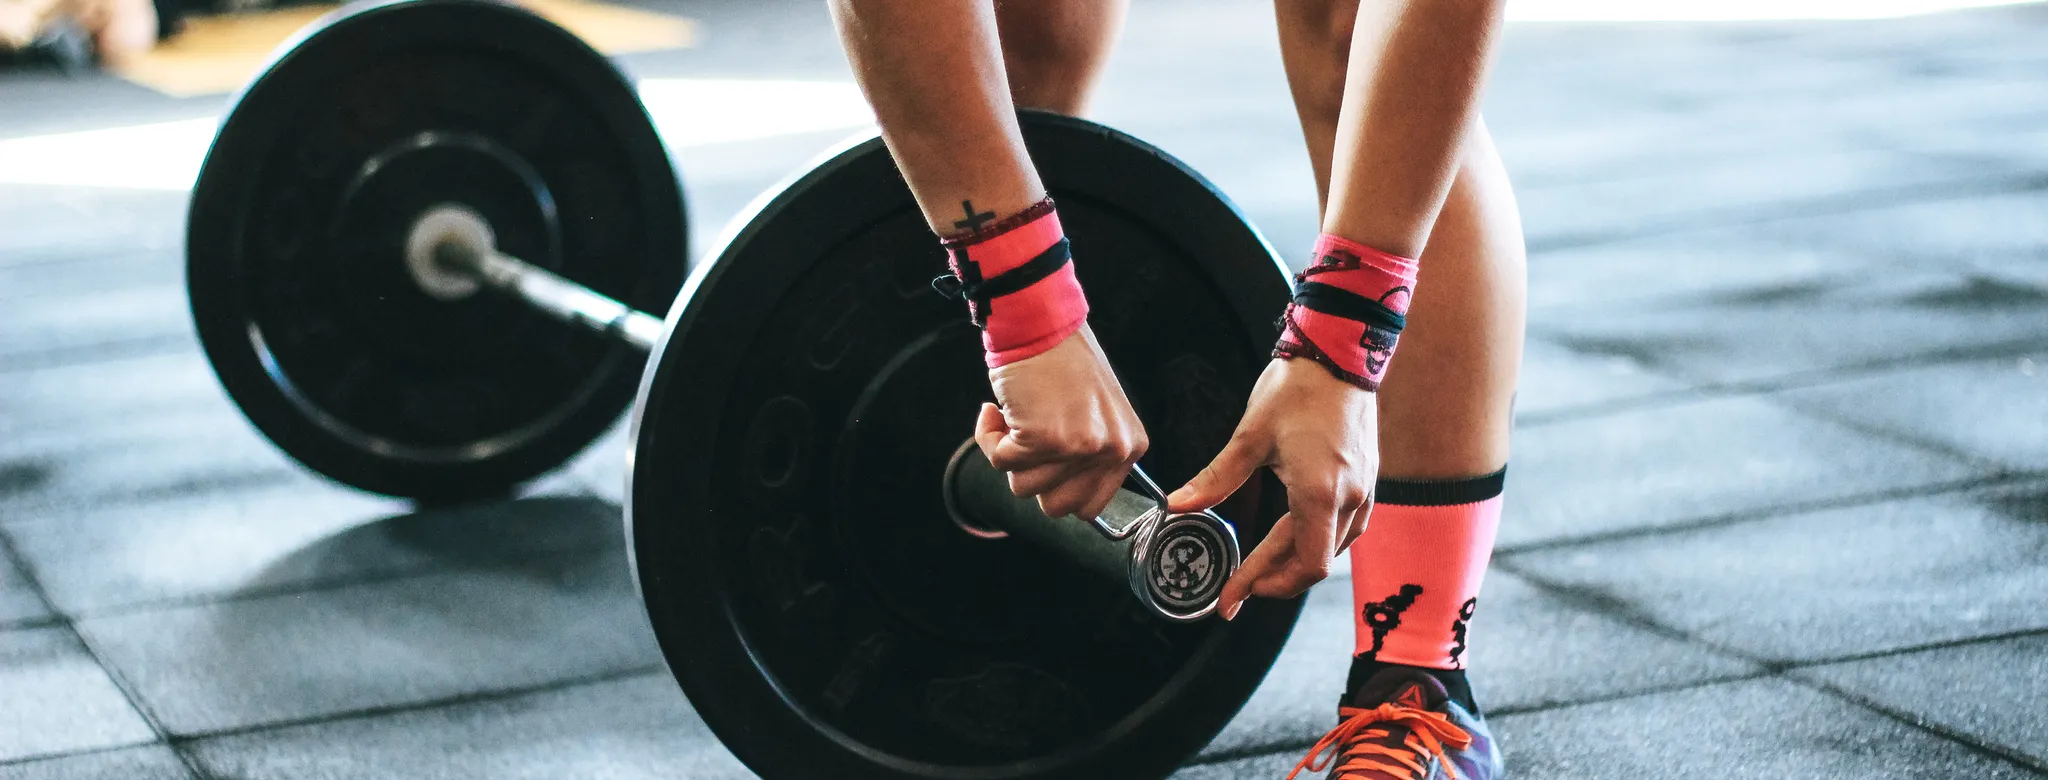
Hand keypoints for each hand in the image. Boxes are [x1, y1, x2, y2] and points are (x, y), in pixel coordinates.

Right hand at [974, 323, 1147, 520]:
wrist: (1040, 321)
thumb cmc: (1062, 361)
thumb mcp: (1096, 414)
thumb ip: (1089, 455)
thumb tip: (1060, 496)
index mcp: (1129, 446)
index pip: (1090, 507)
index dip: (1057, 488)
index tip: (1046, 462)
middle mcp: (1110, 450)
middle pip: (1056, 507)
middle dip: (1032, 477)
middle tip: (1029, 439)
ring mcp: (1078, 447)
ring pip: (1023, 487)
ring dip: (1010, 454)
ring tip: (1018, 415)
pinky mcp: (1042, 438)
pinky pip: (999, 461)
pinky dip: (989, 436)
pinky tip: (998, 409)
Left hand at [1167, 358, 1378, 619]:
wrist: (1341, 351)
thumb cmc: (1298, 388)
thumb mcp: (1250, 436)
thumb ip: (1216, 478)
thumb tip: (1178, 505)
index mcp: (1320, 494)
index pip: (1299, 565)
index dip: (1263, 586)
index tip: (1231, 597)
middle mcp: (1350, 499)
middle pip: (1314, 563)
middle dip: (1274, 580)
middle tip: (1239, 588)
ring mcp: (1365, 489)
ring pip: (1334, 549)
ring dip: (1297, 563)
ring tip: (1263, 568)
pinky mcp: (1369, 479)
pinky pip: (1348, 528)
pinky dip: (1320, 542)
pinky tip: (1298, 537)